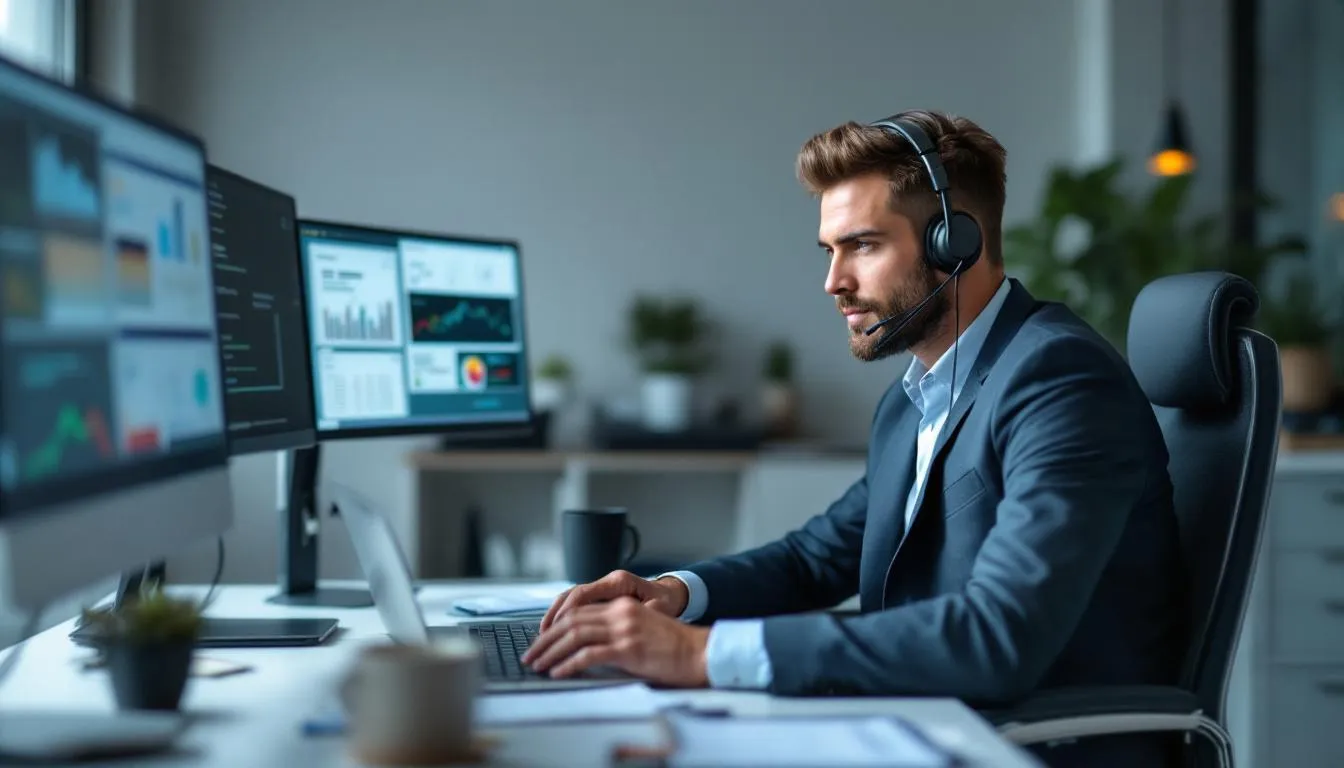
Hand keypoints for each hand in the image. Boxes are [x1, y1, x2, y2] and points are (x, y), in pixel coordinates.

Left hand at [521, 596, 709, 686]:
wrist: (700, 652)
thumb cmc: (674, 646)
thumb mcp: (642, 628)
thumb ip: (616, 630)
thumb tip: (586, 647)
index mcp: (622, 605)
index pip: (578, 610)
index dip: (554, 626)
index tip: (541, 641)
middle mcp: (620, 612)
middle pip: (571, 621)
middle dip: (545, 640)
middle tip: (531, 655)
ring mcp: (624, 629)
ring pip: (575, 635)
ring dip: (551, 652)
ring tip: (538, 665)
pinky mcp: (628, 648)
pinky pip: (589, 655)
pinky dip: (568, 664)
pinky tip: (557, 672)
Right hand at [540, 570, 688, 630]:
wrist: (674, 593)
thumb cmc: (667, 603)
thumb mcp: (658, 610)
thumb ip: (639, 616)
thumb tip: (621, 630)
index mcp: (619, 582)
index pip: (583, 594)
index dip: (565, 613)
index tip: (553, 631)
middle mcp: (607, 581)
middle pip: (571, 596)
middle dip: (553, 619)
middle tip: (541, 641)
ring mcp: (603, 587)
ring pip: (569, 598)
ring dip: (554, 617)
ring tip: (542, 637)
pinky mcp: (601, 596)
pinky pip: (576, 603)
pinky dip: (563, 616)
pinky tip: (555, 631)